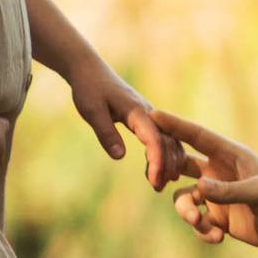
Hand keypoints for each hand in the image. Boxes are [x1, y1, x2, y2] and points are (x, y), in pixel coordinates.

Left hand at [70, 64, 172, 187]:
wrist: (89, 69)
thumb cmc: (89, 88)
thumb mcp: (92, 111)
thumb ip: (106, 133)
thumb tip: (119, 157)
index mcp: (136, 110)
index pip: (153, 138)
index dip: (157, 160)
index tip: (155, 180)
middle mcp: (148, 112)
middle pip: (167, 141)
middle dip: (166, 165)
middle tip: (158, 188)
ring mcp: (149, 114)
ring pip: (169, 139)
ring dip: (169, 161)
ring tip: (161, 184)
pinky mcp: (145, 117)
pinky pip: (162, 137)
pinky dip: (165, 153)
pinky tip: (160, 169)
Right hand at [159, 117, 257, 253]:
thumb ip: (229, 190)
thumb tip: (198, 188)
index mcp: (230, 155)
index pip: (197, 136)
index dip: (174, 125)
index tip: (152, 114)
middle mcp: (219, 173)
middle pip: (180, 165)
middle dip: (165, 172)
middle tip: (154, 180)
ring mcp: (218, 196)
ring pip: (184, 199)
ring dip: (186, 211)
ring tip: (199, 221)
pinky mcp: (219, 218)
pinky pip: (197, 222)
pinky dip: (202, 230)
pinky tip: (219, 237)